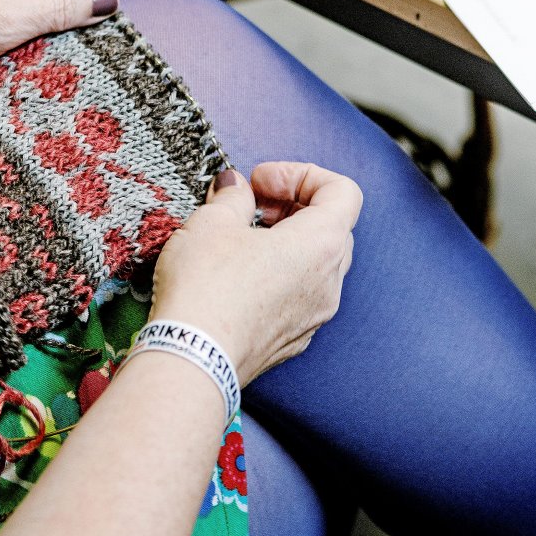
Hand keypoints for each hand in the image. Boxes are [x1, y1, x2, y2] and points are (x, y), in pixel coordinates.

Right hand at [149, 161, 361, 386]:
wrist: (191, 361)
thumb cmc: (205, 288)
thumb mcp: (212, 222)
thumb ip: (232, 195)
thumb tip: (235, 187)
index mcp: (320, 245)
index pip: (343, 192)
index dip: (303, 174)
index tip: (262, 181)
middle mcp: (329, 283)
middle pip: (332, 226)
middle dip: (294, 205)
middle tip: (252, 204)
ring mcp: (315, 316)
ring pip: (317, 264)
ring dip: (287, 240)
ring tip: (240, 238)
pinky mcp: (293, 340)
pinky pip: (300, 295)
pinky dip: (279, 274)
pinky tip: (237, 276)